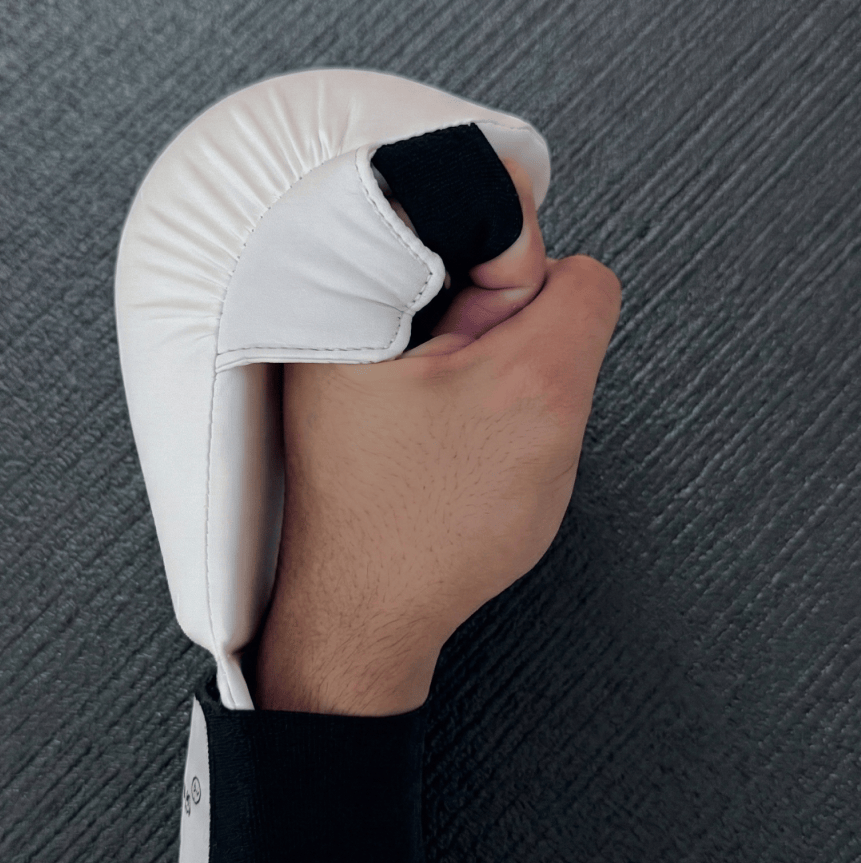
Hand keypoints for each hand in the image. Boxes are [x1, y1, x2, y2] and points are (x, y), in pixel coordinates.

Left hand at [265, 157, 621, 688]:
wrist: (366, 619)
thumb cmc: (425, 532)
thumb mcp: (537, 398)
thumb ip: (577, 301)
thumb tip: (570, 271)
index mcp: (350, 287)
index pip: (475, 199)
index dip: (523, 272)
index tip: (508, 343)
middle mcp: (330, 309)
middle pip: (473, 263)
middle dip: (508, 330)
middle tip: (484, 404)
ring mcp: (341, 354)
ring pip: (466, 320)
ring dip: (491, 371)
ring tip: (463, 436)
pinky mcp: (357, 390)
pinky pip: (444, 363)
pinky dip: (469, 396)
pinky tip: (453, 448)